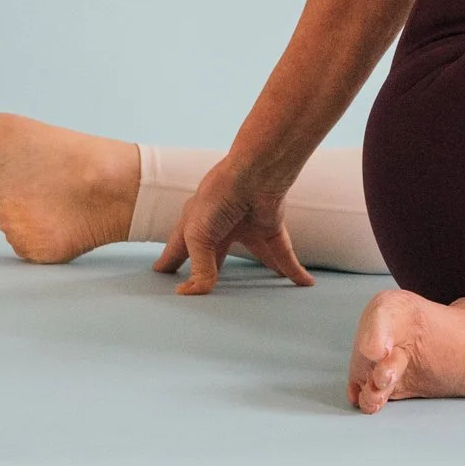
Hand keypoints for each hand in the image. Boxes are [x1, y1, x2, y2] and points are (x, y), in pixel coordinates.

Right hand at [154, 157, 313, 293]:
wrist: (255, 173)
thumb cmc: (218, 197)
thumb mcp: (199, 236)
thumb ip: (199, 267)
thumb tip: (195, 293)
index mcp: (193, 224)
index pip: (177, 249)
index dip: (169, 261)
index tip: (161, 272)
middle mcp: (219, 226)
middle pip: (212, 255)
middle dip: (205, 268)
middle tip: (198, 285)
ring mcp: (245, 227)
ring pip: (252, 255)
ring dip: (255, 271)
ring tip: (255, 290)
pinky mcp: (270, 227)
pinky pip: (283, 253)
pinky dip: (293, 269)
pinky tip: (303, 283)